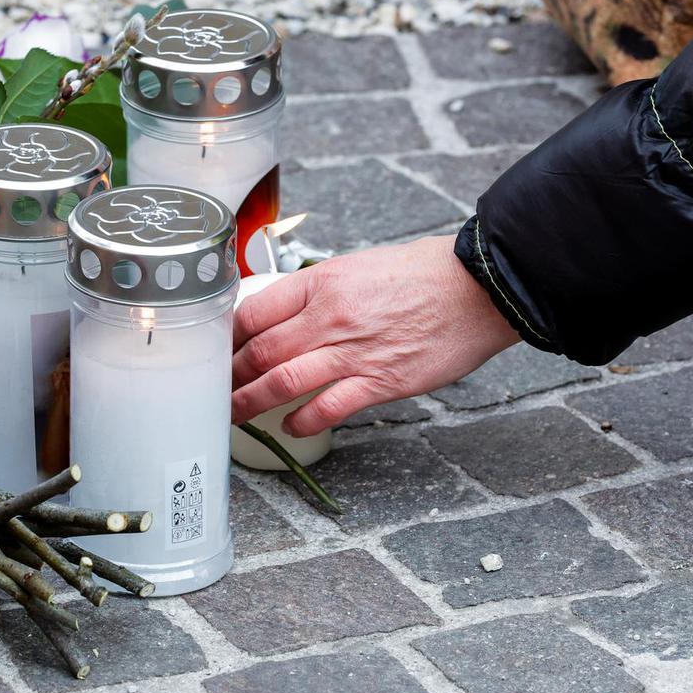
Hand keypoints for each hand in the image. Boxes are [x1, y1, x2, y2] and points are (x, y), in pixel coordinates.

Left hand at [231, 234, 519, 435]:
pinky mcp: (381, 382)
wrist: (478, 289)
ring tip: (234, 415)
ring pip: (281, 382)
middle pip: (258, 352)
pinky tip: (291, 426)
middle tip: (215, 390)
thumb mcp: (356, 266)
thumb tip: (282, 315)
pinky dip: (302, 421)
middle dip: (228, 376)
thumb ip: (317, 292)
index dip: (225, 338)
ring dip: (250, 403)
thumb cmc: (421, 274)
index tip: (215, 351)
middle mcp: (329, 317)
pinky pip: (327, 408)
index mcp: (320, 283)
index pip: (252, 312)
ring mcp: (354, 352)